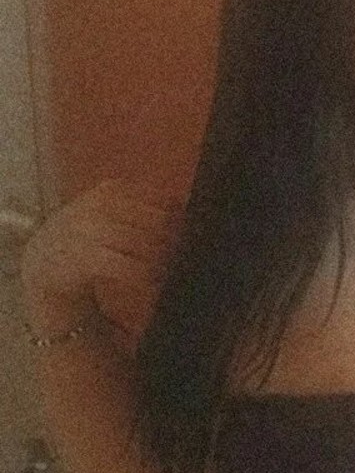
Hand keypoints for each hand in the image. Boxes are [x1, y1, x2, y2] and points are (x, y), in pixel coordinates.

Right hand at [20, 178, 186, 337]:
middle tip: (186, 254)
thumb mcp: (108, 210)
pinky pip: (132, 269)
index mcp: (110, 190)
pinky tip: (154, 283)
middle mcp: (100, 207)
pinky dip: (148, 277)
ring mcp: (91, 232)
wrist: (44, 261)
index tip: (191, 232)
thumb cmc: (87, 236)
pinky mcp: (88, 260)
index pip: (158, 199)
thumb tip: (183, 209)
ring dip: (165, 261)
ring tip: (171, 270)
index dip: (179, 218)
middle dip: (175, 241)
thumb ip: (140, 206)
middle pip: (157, 222)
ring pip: (146, 246)